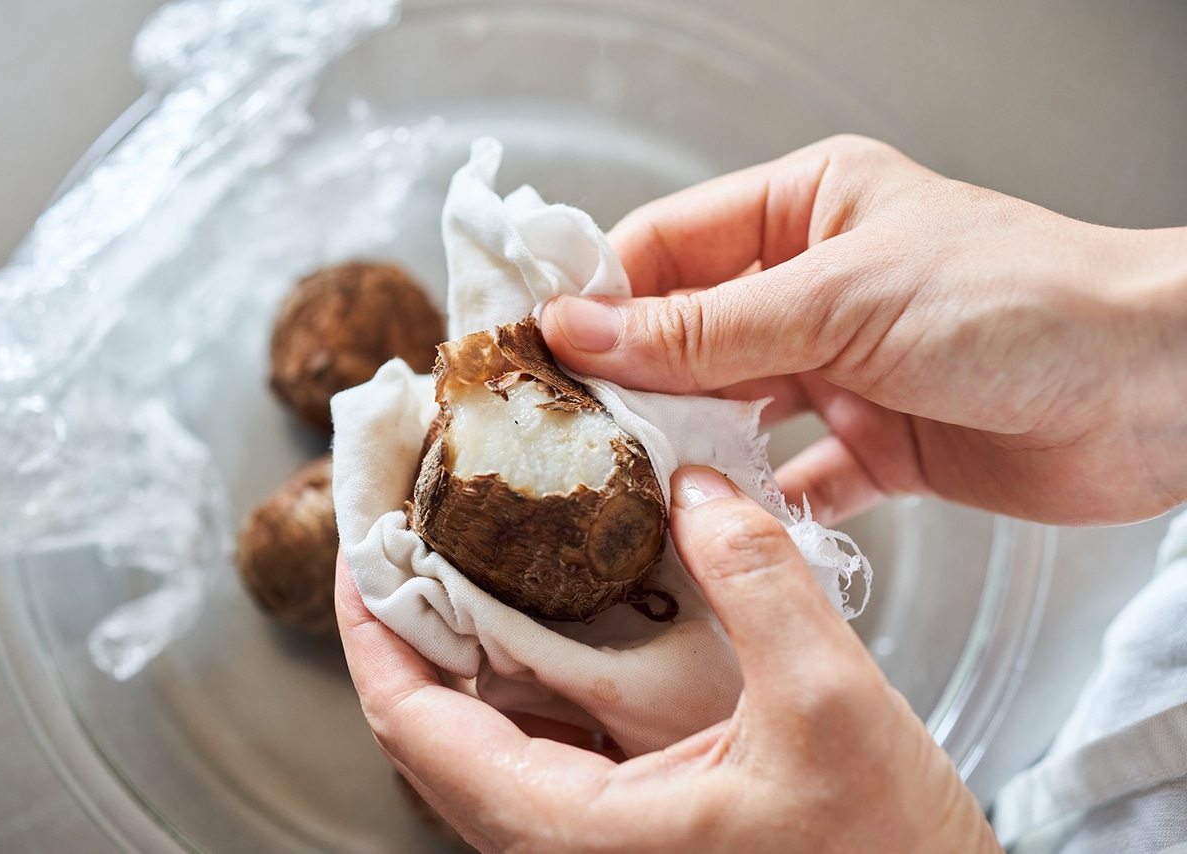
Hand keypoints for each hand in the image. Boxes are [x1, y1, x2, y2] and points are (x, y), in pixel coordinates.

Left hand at [336, 466, 999, 852]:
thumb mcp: (831, 705)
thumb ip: (759, 578)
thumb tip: (697, 486)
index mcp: (574, 830)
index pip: (413, 724)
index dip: (369, 629)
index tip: (357, 546)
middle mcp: (558, 849)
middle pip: (428, 733)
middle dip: (404, 628)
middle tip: (404, 535)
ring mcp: (587, 848)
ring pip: (477, 746)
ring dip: (457, 654)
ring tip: (461, 562)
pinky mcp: (623, 838)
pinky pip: (532, 756)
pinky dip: (517, 685)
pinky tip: (546, 627)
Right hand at [540, 135, 1186, 525]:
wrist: (1154, 391)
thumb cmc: (1017, 301)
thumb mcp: (838, 300)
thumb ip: (703, 329)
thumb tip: (579, 326)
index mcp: (802, 211)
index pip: (666, 248)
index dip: (598, 296)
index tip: (538, 353)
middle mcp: (813, 288)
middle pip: (688, 336)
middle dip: (634, 384)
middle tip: (571, 434)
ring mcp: (841, 371)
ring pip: (732, 412)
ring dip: (691, 448)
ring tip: (632, 485)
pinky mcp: (875, 447)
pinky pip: (794, 480)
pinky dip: (761, 506)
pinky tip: (725, 528)